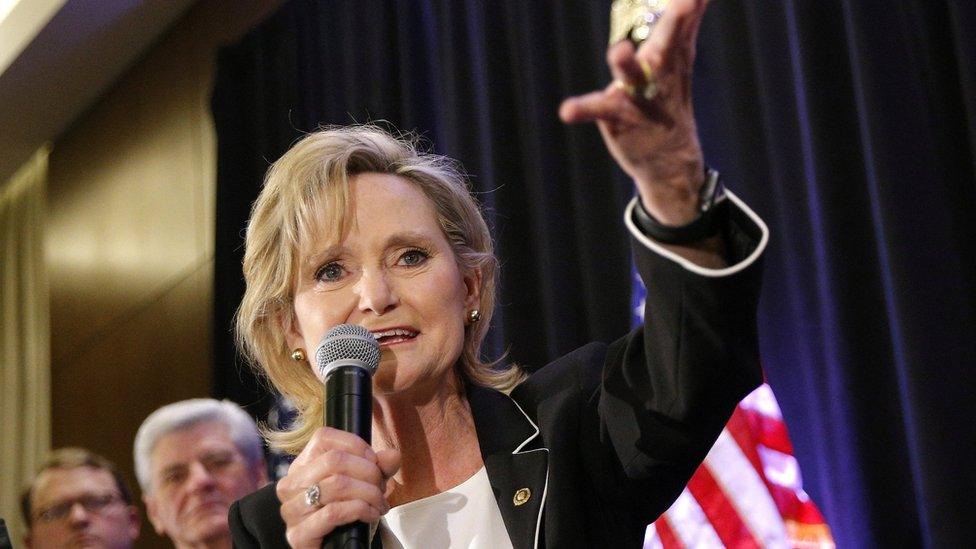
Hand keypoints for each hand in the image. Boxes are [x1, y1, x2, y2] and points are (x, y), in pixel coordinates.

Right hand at [276, 427, 400, 548]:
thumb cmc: (349, 513)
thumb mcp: (366, 483)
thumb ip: (379, 467)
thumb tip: (392, 455)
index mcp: (302, 466)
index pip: (323, 438)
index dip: (355, 445)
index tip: (375, 462)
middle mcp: (291, 484)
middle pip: (333, 460)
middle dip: (368, 472)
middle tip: (381, 487)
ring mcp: (291, 510)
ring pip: (337, 485)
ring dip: (368, 493)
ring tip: (380, 503)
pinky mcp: (298, 535)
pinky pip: (333, 512)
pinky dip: (360, 510)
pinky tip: (371, 515)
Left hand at [560, 0, 709, 225]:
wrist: (669, 159)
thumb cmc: (669, 98)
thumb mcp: (680, 62)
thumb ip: (686, 25)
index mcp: (672, 57)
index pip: (683, 25)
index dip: (689, 7)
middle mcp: (657, 74)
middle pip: (667, 44)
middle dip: (675, 22)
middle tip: (686, 2)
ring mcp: (637, 97)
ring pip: (632, 76)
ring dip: (627, 61)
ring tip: (621, 49)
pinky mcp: (614, 116)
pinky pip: (596, 110)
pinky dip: (581, 109)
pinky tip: (566, 111)